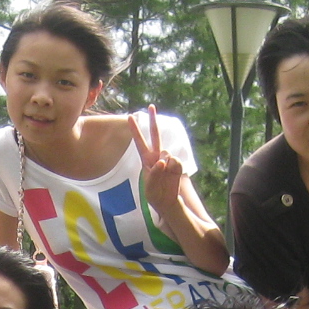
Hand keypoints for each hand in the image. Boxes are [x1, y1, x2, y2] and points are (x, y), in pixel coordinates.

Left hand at [129, 106, 185, 229]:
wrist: (168, 202)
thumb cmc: (155, 195)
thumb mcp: (149, 188)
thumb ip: (154, 174)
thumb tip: (163, 161)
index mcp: (146, 160)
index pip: (140, 142)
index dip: (136, 130)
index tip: (131, 116)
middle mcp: (157, 156)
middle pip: (155, 135)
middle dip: (153, 121)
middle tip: (151, 106)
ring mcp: (168, 159)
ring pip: (167, 153)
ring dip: (164, 165)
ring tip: (163, 178)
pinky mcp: (178, 165)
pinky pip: (176, 162)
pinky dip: (173, 168)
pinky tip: (172, 176)